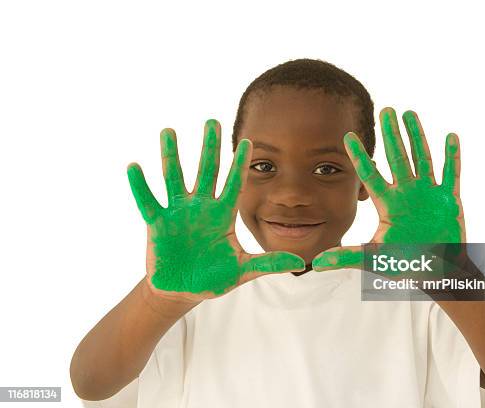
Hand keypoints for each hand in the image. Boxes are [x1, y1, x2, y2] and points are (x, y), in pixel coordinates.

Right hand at [127, 120, 304, 302]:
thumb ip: (268, 263)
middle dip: (210, 147)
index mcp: (222, 215)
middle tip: (213, 122)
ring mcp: (178, 212)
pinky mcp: (157, 223)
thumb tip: (300, 263)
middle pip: (206, 171)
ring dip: (171, 155)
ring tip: (169, 131)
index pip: (234, 184)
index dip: (241, 164)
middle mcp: (201, 207)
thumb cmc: (214, 277)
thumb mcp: (243, 270)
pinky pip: (147, 201)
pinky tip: (134, 166)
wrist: (183, 291)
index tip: (249, 141)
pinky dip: (140, 185)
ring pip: (174, 178)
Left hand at [312, 108, 463, 271]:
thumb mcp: (374, 259)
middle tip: (385, 110)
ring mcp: (428, 194)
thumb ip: (346, 257)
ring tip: (410, 114)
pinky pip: (452, 174)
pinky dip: (452, 156)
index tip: (347, 136)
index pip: (370, 175)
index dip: (360, 156)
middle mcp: (407, 193)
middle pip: (398, 157)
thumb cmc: (406, 265)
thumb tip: (315, 263)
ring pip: (422, 158)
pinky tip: (450, 136)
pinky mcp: (449, 199)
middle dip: (392, 134)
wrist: (437, 272)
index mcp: (388, 204)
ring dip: (418, 136)